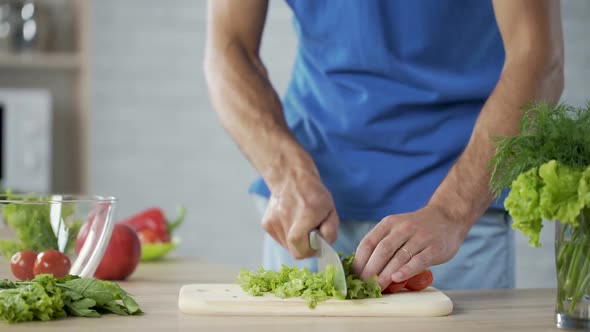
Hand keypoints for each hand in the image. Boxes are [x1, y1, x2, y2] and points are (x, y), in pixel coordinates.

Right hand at [261, 171, 338, 258]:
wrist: (291, 177)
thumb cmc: (314, 194)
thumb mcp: (331, 210)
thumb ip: (331, 230)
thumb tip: (323, 246)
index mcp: (304, 216)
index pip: (300, 249)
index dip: (310, 251)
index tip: (316, 245)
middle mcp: (286, 219)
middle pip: (293, 250)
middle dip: (304, 247)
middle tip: (309, 236)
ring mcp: (273, 222)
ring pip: (285, 246)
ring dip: (294, 242)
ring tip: (299, 225)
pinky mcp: (266, 223)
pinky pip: (278, 238)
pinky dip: (286, 236)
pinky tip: (291, 222)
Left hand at [352, 205, 470, 289]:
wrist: (447, 217)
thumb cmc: (417, 228)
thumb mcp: (397, 228)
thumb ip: (383, 243)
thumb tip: (363, 268)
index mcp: (389, 223)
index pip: (369, 242)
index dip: (359, 260)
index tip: (353, 275)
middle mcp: (403, 228)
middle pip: (382, 250)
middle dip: (370, 270)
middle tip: (363, 285)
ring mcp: (420, 237)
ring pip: (398, 257)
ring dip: (385, 274)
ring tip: (377, 287)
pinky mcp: (434, 247)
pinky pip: (418, 260)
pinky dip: (406, 270)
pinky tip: (397, 279)